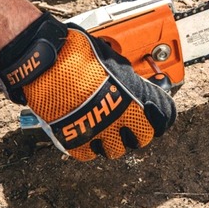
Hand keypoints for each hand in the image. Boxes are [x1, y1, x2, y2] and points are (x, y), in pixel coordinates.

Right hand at [0, 13, 175, 160]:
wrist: (47, 61)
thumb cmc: (78, 54)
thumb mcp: (113, 62)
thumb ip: (127, 80)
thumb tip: (135, 87)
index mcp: (133, 98)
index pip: (161, 120)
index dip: (159, 119)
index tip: (155, 118)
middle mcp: (118, 118)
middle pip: (140, 140)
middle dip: (136, 133)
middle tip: (128, 125)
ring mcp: (97, 131)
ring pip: (115, 151)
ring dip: (112, 141)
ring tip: (104, 129)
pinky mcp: (74, 139)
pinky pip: (87, 154)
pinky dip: (88, 146)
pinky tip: (85, 134)